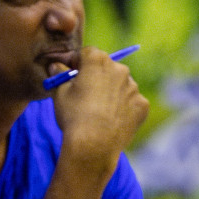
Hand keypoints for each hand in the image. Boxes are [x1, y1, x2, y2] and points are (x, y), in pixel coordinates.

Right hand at [51, 45, 147, 167]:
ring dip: (110, 92)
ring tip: (98, 111)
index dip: (76, 62)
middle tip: (84, 93)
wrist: (94, 145)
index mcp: (98, 61)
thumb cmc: (73, 116)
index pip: (86, 53)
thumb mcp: (59, 93)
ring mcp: (133, 87)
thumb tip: (56, 66)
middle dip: (95, 77)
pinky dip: (122, 107)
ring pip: (120, 85)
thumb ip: (60, 75)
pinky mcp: (142, 105)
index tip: (69, 72)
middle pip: (106, 68)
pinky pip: (130, 102)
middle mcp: (120, 69)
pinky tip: (111, 120)